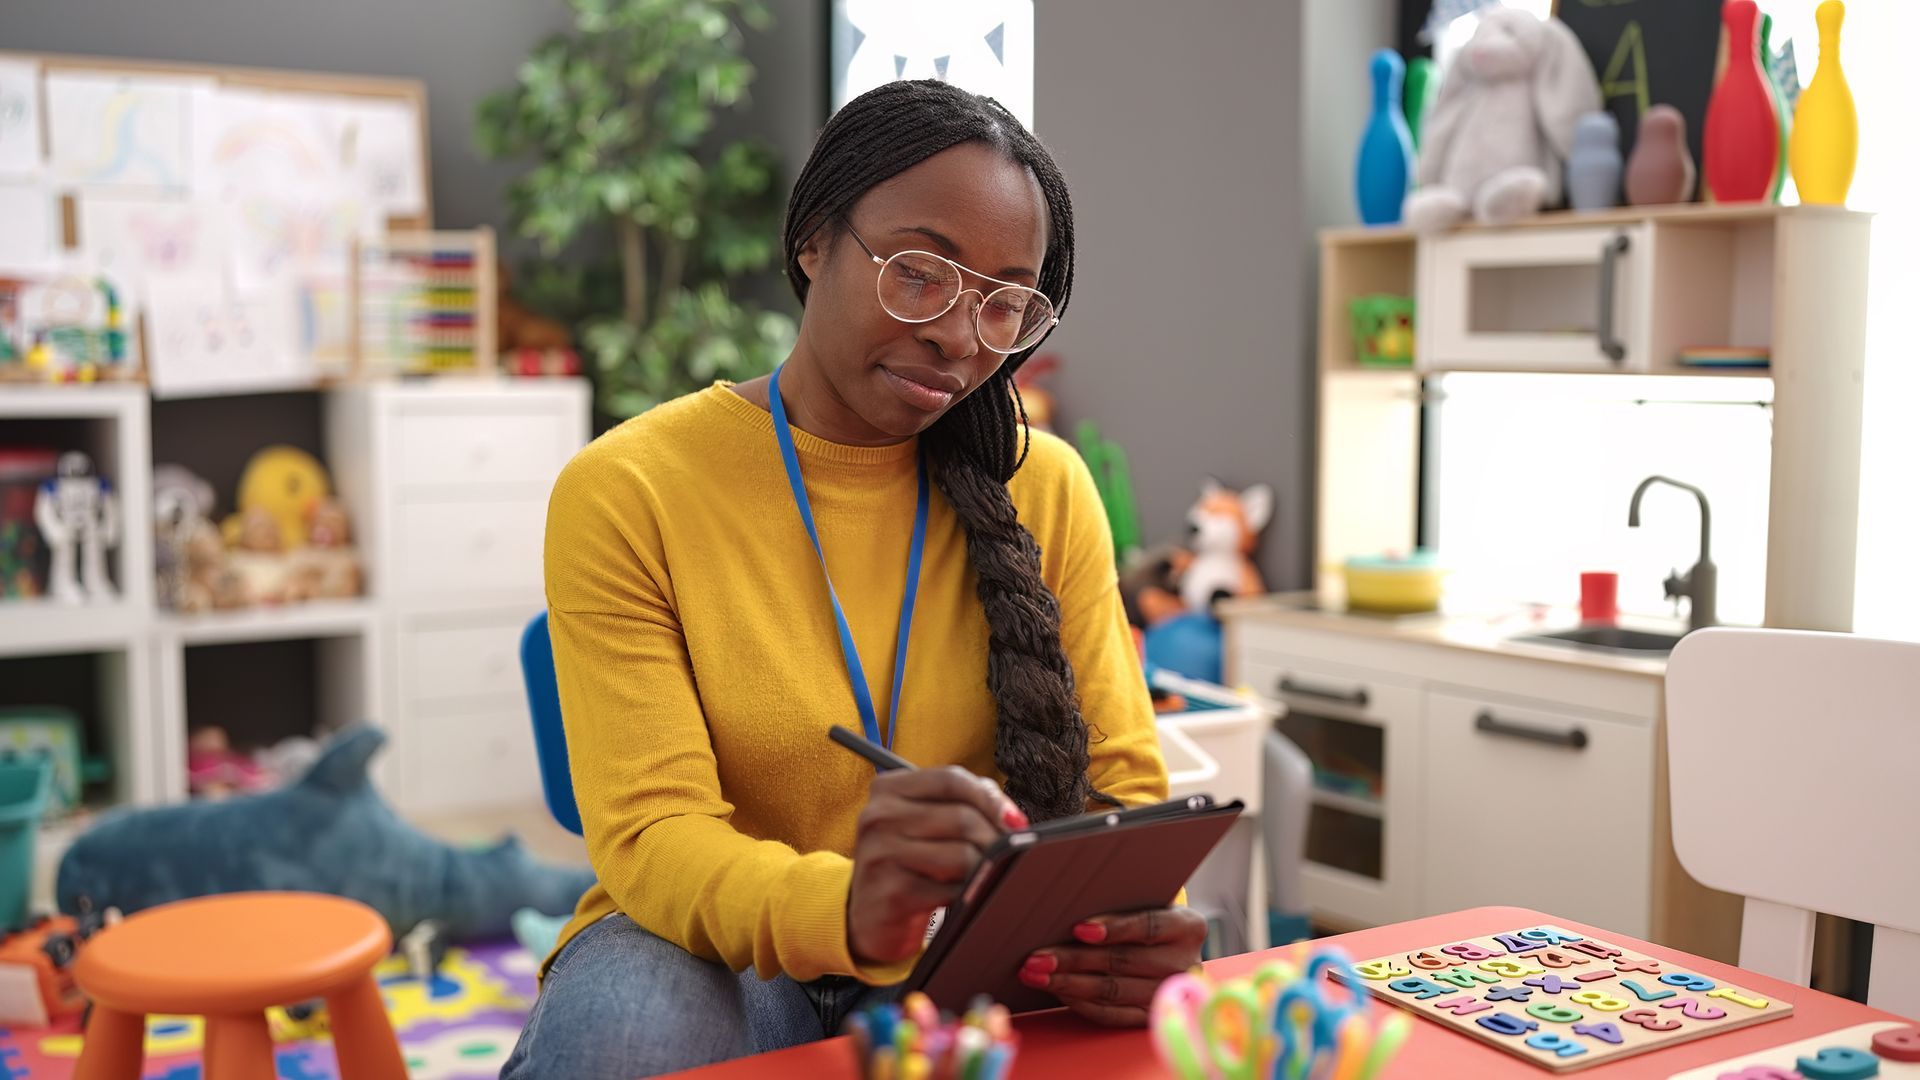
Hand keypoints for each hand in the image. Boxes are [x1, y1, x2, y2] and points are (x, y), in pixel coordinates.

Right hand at [847, 767, 1027, 965]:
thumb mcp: (923, 824)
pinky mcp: (892, 893)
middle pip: (962, 817)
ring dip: (984, 869)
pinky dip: (968, 894)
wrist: (868, 918)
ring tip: (981, 876)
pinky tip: (961, 897)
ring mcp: (881, 855)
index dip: (991, 798)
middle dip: (996, 838)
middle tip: (1007, 855)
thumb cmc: (908, 864)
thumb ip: (961, 804)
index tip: (1014, 820)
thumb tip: (1011, 817)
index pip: (951, 779)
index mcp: (887, 789)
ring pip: (962, 854)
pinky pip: (953, 890)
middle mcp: (878, 816)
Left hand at [1018, 907, 1208, 1025]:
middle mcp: (1182, 963)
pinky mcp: (1150, 1017)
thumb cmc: (1149, 921)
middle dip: (1074, 959)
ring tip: (1036, 975)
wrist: (1172, 954)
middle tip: (1037, 957)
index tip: (1078, 928)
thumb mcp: (1148, 904)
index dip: (1114, 928)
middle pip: (1123, 961)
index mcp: (1187, 927)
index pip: (1148, 926)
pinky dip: (1080, 1003)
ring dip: (1068, 983)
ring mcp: (1167, 994)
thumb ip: (1121, 903)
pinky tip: (1057, 991)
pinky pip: (1111, 1015)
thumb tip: (1068, 905)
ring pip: (1112, 990)